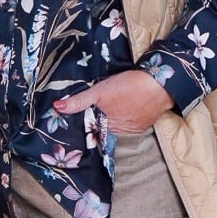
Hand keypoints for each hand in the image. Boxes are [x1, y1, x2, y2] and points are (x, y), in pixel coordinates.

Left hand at [55, 70, 174, 134]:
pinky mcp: (145, 124)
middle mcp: (120, 133)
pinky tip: (127, 105)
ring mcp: (134, 130)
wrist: (159, 84)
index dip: (88, 119)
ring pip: (118, 125)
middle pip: (105, 127)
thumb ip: (79, 101)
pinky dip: (128, 115)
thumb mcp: (99, 91)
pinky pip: (131, 123)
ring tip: (115, 103)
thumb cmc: (128, 87)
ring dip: (115, 117)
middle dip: (101, 118)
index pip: (92, 127)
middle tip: (101, 103)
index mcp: (107, 127)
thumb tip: (57, 107)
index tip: (86, 111)